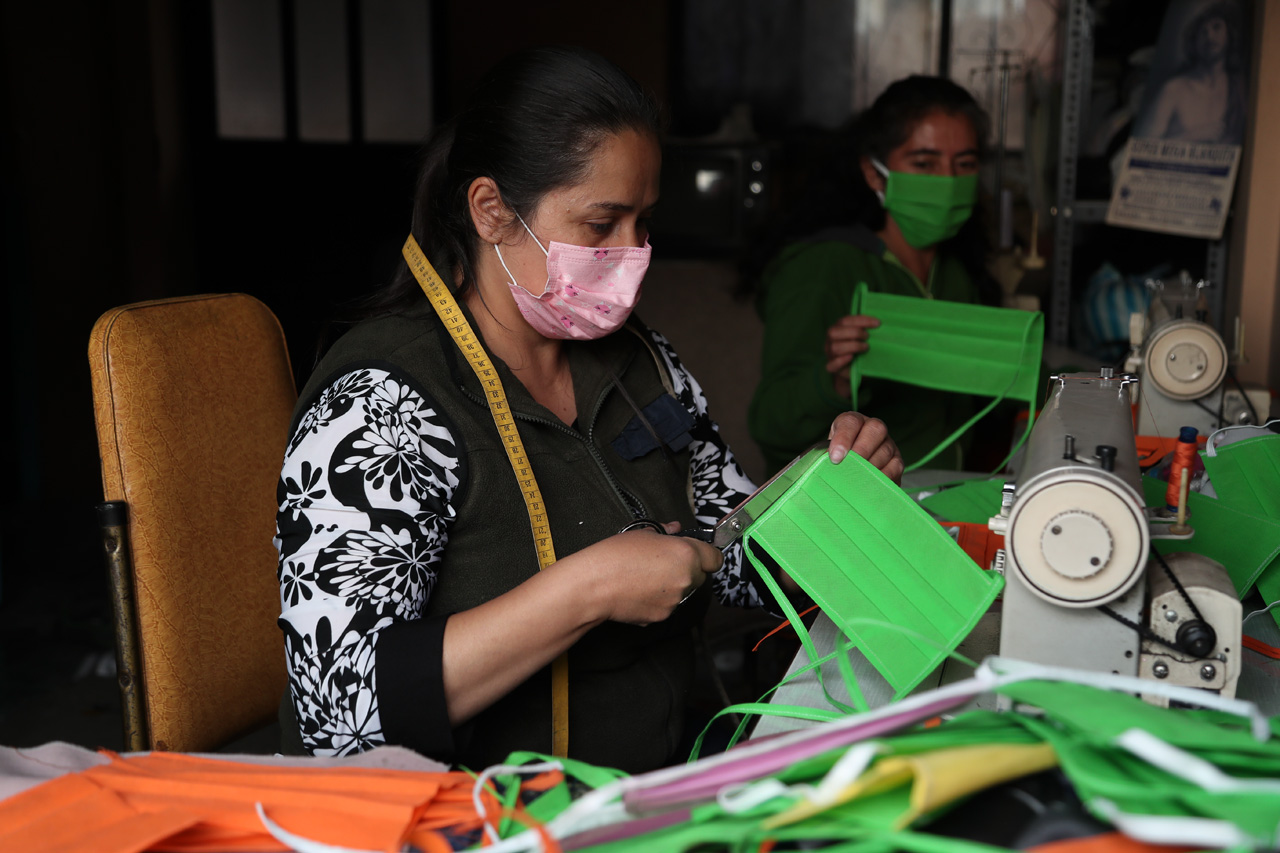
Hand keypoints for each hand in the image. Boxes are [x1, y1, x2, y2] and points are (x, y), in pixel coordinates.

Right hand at [586, 524, 722, 625]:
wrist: (594, 586)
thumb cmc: (614, 556)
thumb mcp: (641, 534)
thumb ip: (665, 532)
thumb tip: (674, 529)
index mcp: (686, 554)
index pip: (715, 558)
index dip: (707, 555)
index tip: (698, 553)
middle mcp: (686, 578)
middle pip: (700, 576)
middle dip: (688, 570)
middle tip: (665, 563)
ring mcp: (676, 600)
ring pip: (683, 591)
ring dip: (673, 585)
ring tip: (646, 577)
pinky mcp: (663, 616)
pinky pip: (668, 605)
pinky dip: (659, 599)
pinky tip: (639, 591)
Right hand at [824, 314, 878, 397]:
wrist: (856, 370)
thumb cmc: (860, 349)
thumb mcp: (862, 337)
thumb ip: (865, 329)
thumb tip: (877, 322)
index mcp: (837, 329)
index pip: (845, 321)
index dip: (862, 321)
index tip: (877, 323)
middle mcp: (830, 340)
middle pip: (834, 332)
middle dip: (854, 333)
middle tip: (868, 337)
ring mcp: (830, 354)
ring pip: (834, 347)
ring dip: (852, 346)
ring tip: (865, 348)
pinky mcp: (832, 367)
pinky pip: (832, 364)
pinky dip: (841, 360)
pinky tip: (851, 357)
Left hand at [827, 411, 903, 484]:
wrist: (849, 473)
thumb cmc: (836, 461)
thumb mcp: (826, 454)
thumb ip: (824, 456)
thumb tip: (823, 467)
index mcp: (853, 422)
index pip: (850, 422)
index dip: (843, 438)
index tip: (835, 458)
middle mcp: (873, 428)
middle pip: (875, 429)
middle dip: (861, 450)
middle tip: (850, 469)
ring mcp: (888, 444)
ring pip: (886, 450)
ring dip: (870, 467)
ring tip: (856, 481)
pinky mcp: (897, 462)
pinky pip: (895, 467)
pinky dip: (882, 477)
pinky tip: (870, 486)